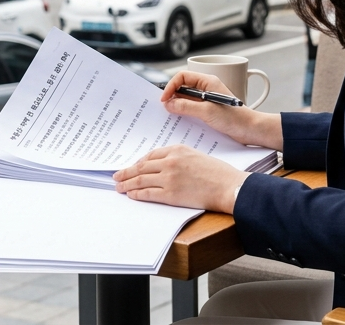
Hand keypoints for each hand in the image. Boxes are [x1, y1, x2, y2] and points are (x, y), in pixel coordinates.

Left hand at [114, 145, 250, 211]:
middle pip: (142, 167)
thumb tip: (164, 165)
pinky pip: (147, 193)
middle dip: (127, 172)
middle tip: (117, 176)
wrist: (227, 186)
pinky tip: (131, 194)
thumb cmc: (217, 172)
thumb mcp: (196, 155)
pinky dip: (137, 194)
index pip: (151, 155)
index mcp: (177, 149)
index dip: (138, 162)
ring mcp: (169, 178)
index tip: (132, 166)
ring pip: (141, 180)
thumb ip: (179, 157)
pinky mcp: (170, 194)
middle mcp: (170, 162)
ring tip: (119, 186)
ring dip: (127, 184)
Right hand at [161, 71, 282, 149]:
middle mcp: (207, 88)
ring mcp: (207, 99)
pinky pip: (192, 108)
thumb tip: (168, 104)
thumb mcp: (207, 112)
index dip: (171, 86)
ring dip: (178, 105)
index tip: (164, 99)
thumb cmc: (234, 118)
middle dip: (172, 96)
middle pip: (183, 87)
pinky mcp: (208, 110)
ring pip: (186, 98)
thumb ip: (186, 106)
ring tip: (170, 115)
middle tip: (164, 108)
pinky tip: (180, 121)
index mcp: (208, 81)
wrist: (250, 130)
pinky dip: (184, 113)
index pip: (182, 77)